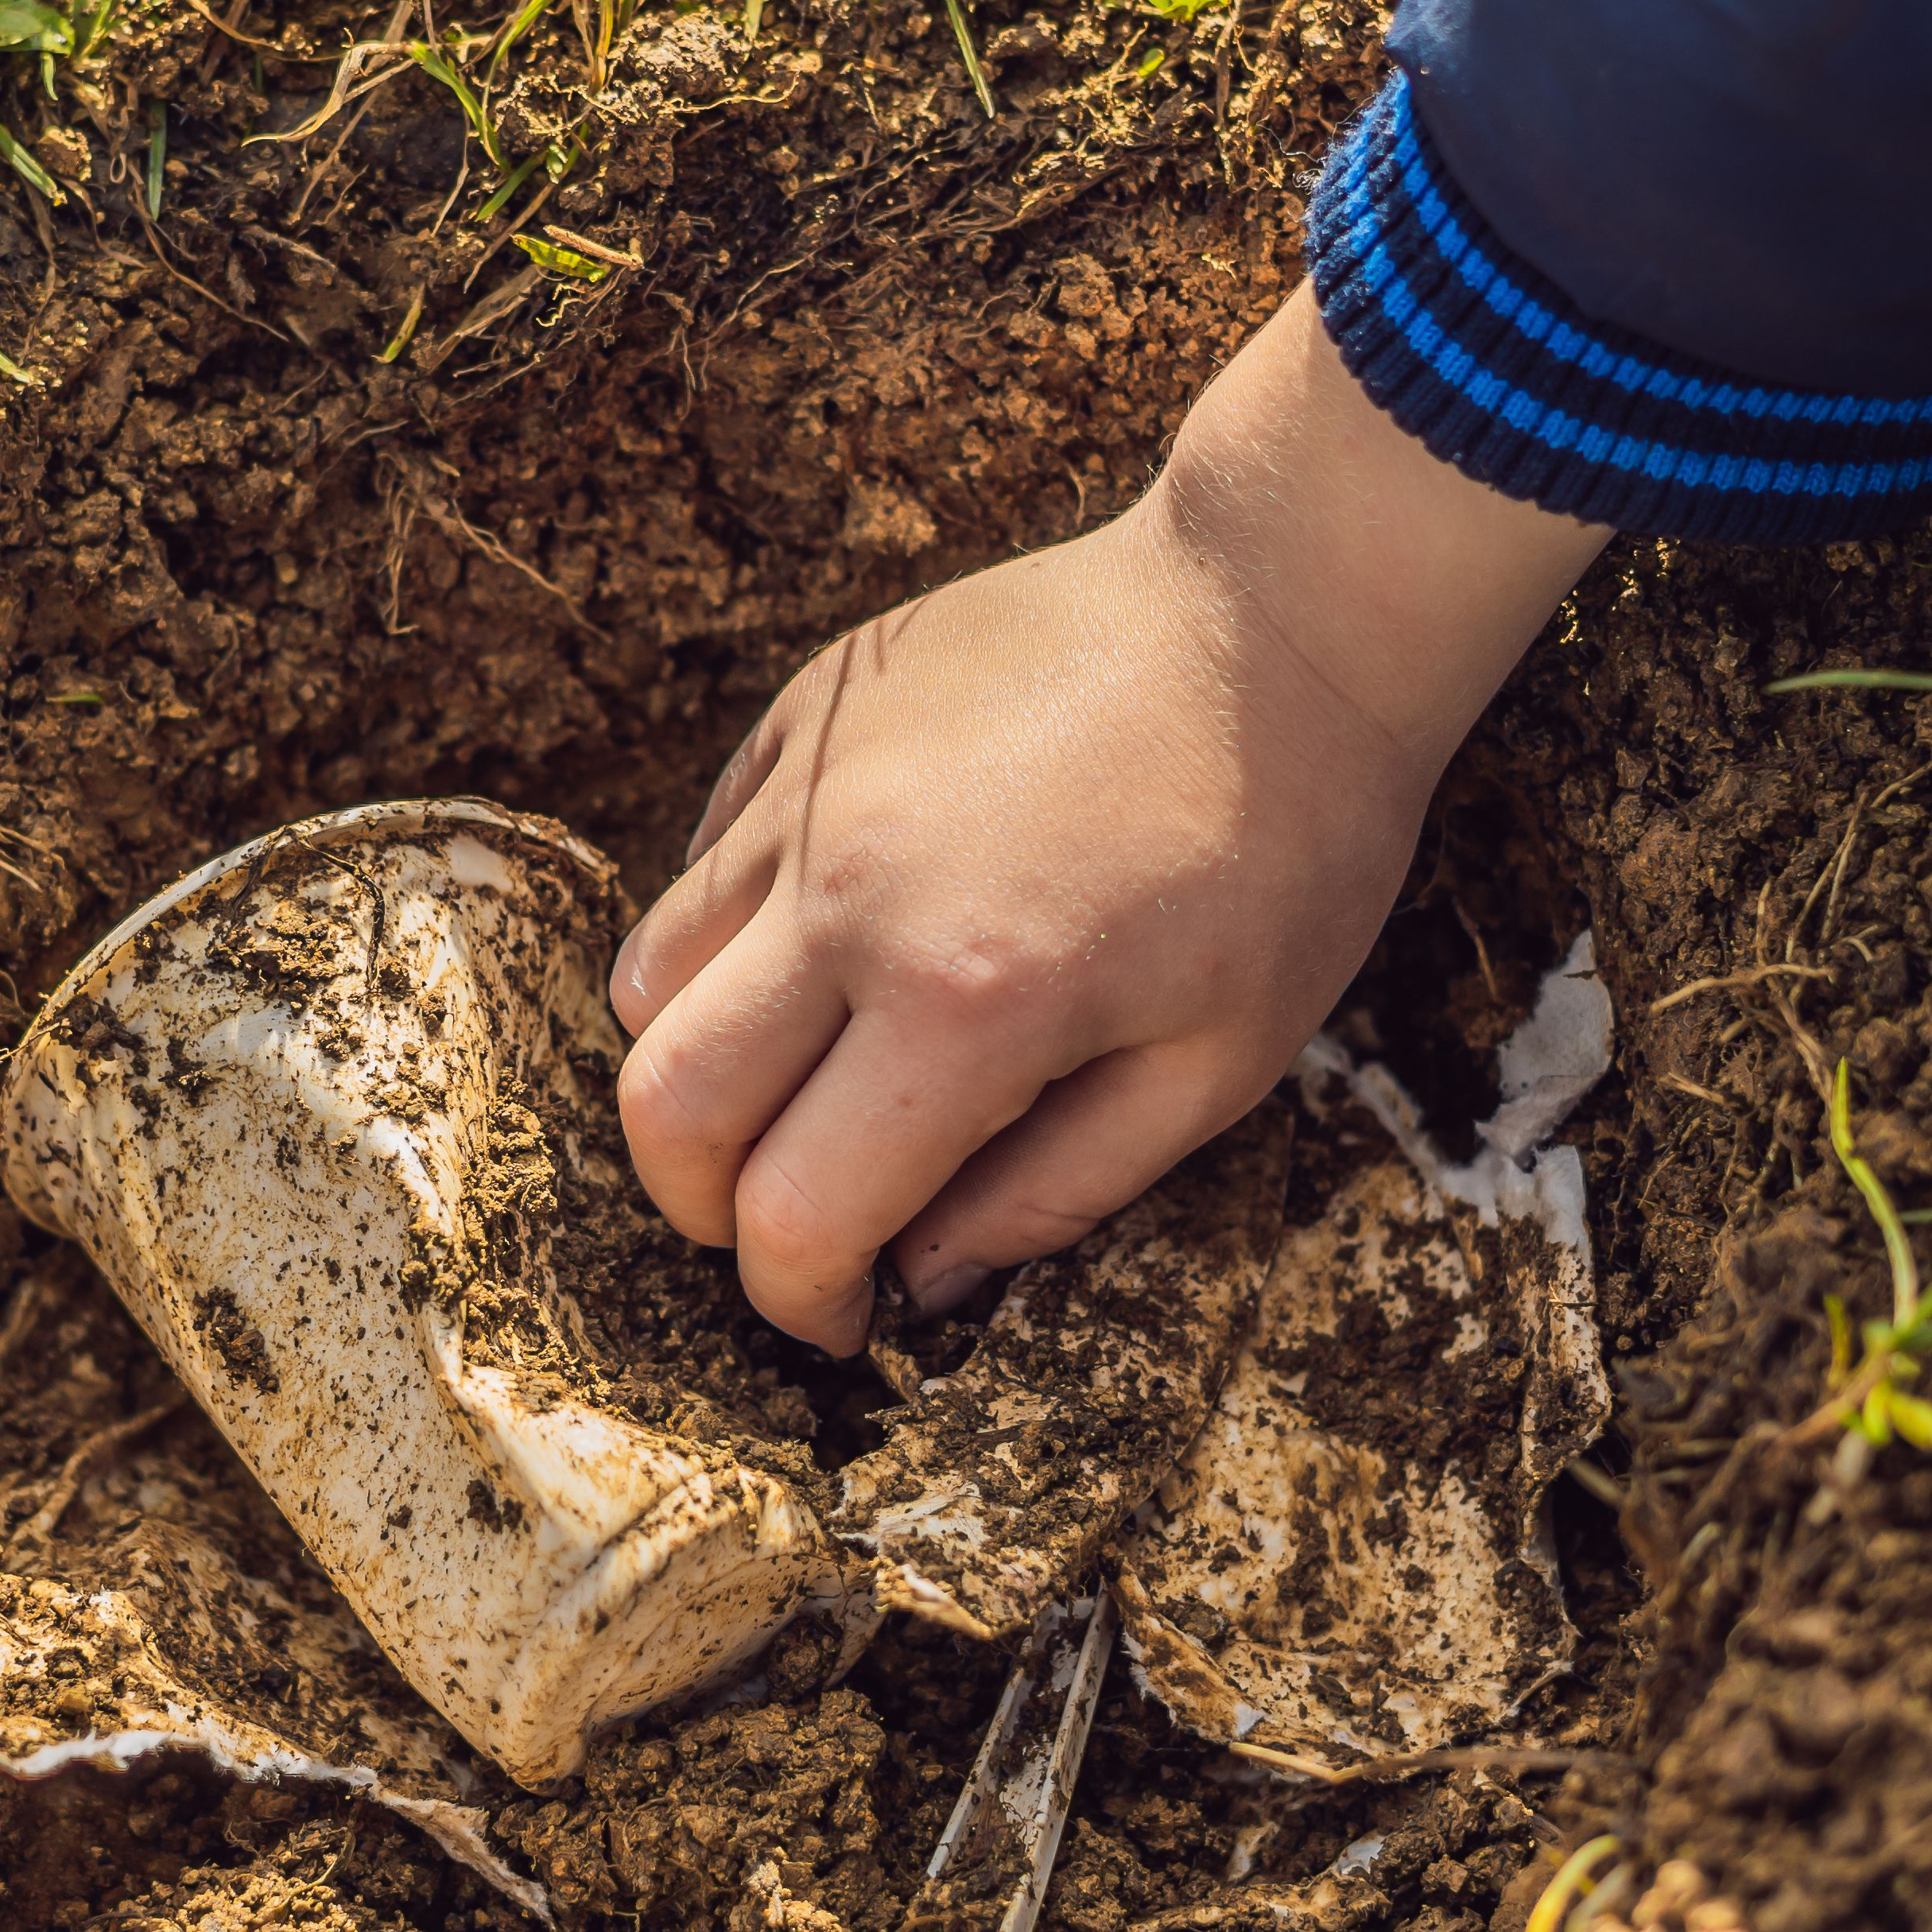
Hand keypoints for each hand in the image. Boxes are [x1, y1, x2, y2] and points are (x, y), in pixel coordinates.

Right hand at [609, 285, 1609, 1353]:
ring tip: (794, 1095)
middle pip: (666, 1105)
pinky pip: (701, 865)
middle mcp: (851, 897)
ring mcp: (810, 795)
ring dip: (695, 1074)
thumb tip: (921, 1278)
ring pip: (648, 981)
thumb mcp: (1217, 1067)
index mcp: (967, 1003)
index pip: (792, 1210)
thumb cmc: (1283, 849)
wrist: (1281, 612)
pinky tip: (830, 956)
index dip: (801, 1299)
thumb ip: (1052, 1192)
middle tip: (790, 1228)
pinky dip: (728, 946)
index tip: (846, 1319)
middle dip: (705, 1209)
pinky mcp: (803, 717)